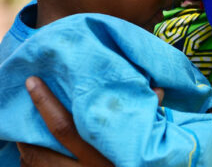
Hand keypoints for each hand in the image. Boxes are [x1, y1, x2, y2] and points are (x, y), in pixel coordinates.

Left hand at [17, 77, 164, 166]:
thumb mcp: (140, 149)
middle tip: (24, 104)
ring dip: (27, 144)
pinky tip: (36, 150)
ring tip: (29, 125)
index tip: (34, 83)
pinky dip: (32, 160)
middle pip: (40, 149)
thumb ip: (144, 121)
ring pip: (34, 163)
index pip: (64, 127)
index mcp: (99, 158)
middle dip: (28, 128)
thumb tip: (156, 91)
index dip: (46, 104)